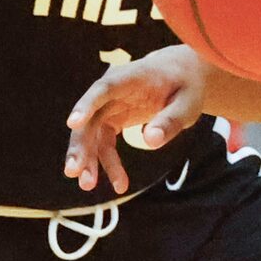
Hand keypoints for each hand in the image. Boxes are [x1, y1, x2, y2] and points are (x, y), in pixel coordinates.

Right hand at [65, 46, 209, 196]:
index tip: (73, 123)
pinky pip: (104, 143)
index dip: (87, 105)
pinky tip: (119, 184)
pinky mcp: (111, 120)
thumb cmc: (186, 86)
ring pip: (91, 134)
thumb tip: (150, 141)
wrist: (183, 75)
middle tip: (73, 171)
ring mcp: (109, 106)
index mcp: (131, 77)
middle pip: (90, 117)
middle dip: (80, 145)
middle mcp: (112, 90)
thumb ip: (171, 120)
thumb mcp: (188, 104)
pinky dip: (108, 163)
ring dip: (89, 159)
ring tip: (87, 185)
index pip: (104, 89)